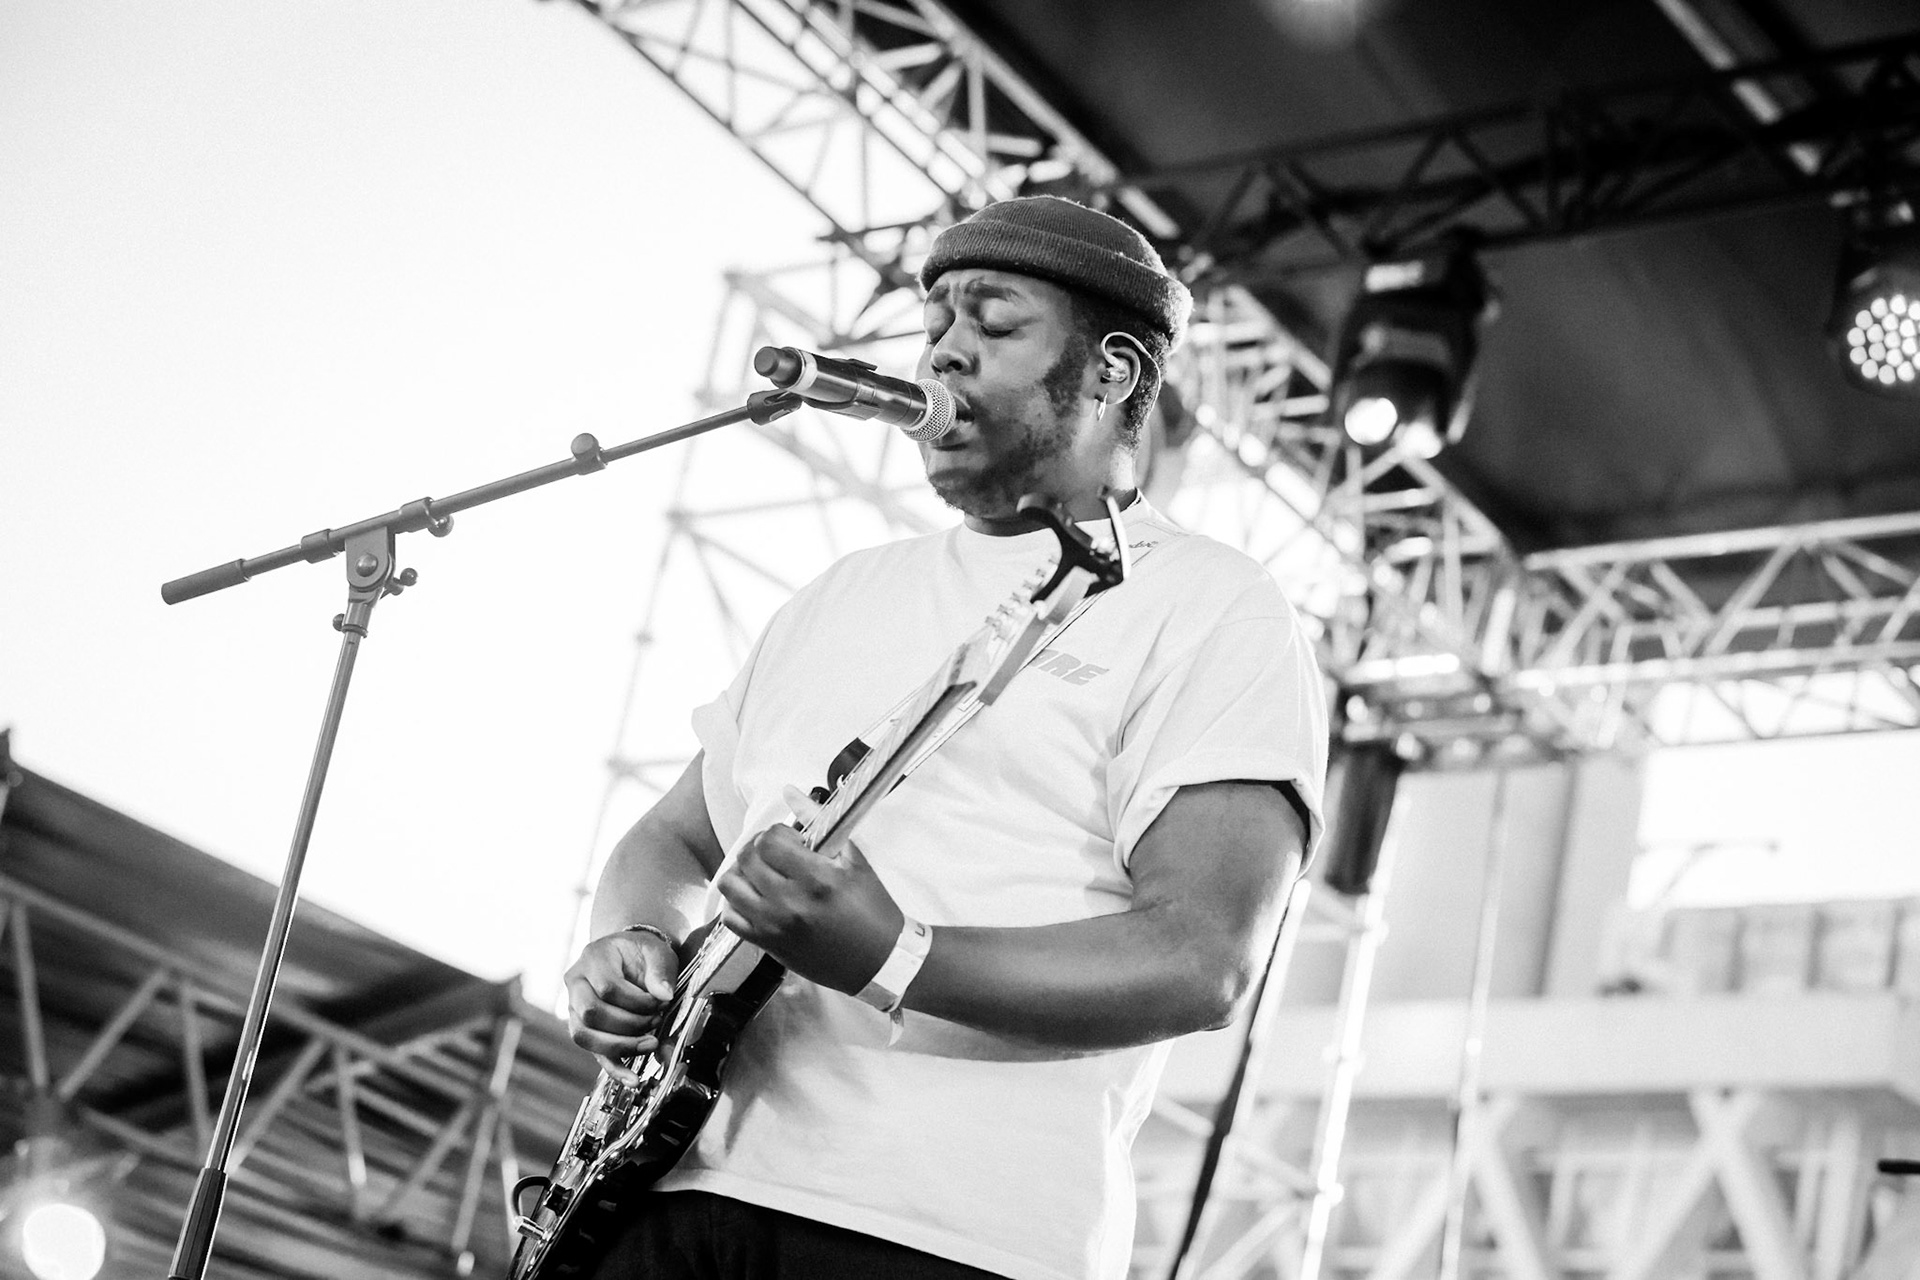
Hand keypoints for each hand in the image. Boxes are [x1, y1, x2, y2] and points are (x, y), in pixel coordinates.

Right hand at [564, 928, 677, 1081]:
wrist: (630, 956)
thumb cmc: (641, 953)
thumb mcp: (656, 951)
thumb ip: (661, 971)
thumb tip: (665, 995)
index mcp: (593, 958)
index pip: (607, 988)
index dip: (636, 1001)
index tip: (660, 1003)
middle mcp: (576, 983)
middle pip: (591, 1014)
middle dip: (629, 1024)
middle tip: (656, 1021)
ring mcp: (574, 1008)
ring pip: (585, 1036)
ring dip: (621, 1045)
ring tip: (651, 1043)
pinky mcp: (584, 1028)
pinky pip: (593, 1053)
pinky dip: (614, 1068)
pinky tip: (633, 1079)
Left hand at [717, 785, 902, 995]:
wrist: (881, 960)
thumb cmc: (873, 910)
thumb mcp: (854, 860)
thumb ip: (819, 822)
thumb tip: (790, 792)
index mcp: (817, 879)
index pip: (769, 841)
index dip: (777, 833)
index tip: (791, 839)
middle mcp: (791, 903)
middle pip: (747, 859)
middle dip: (759, 847)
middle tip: (777, 852)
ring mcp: (775, 926)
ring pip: (731, 886)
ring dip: (743, 872)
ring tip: (763, 872)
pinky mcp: (768, 945)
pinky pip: (730, 917)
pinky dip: (737, 902)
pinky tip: (756, 897)